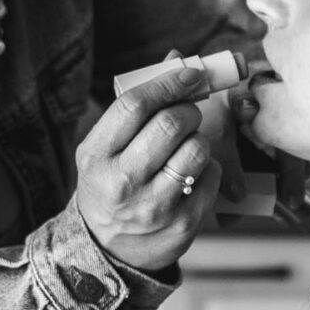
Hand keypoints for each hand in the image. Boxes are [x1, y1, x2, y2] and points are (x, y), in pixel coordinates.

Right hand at [74, 57, 218, 275]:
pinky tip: (191, 176)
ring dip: (199, 139)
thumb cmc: (110, 185)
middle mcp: (122, 182)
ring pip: (196, 149)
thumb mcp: (106, 148)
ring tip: (186, 147)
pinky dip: (209, 167)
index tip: (190, 74)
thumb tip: (178, 58)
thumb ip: (138, 105)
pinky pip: (212, 176)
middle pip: (170, 124)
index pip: (134, 104)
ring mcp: (153, 207)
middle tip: (187, 113)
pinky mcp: (183, 224)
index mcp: (96, 156)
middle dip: (188, 109)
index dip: (168, 82)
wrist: (107, 250)